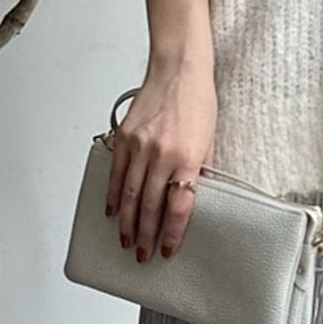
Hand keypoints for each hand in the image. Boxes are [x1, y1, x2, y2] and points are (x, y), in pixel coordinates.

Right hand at [106, 65, 216, 262]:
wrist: (178, 69)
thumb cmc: (198, 102)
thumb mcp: (209, 142)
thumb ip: (198, 173)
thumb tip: (188, 199)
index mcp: (187, 158)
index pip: (178, 206)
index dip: (171, 232)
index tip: (166, 249)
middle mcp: (161, 154)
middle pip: (150, 206)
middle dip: (145, 235)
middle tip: (142, 254)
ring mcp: (140, 146)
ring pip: (130, 194)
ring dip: (127, 222)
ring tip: (126, 241)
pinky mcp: (125, 137)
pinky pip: (116, 173)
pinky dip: (114, 195)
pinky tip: (113, 211)